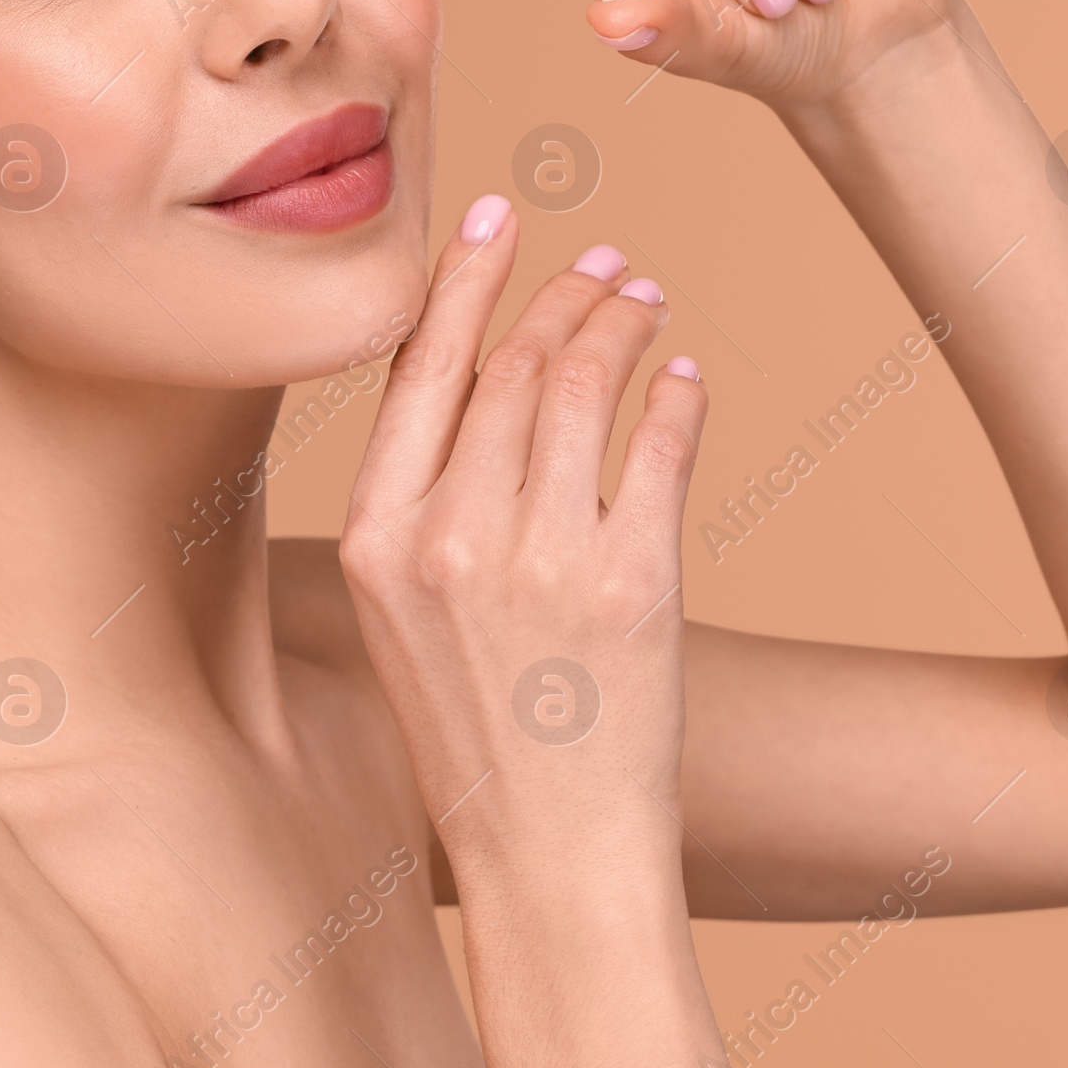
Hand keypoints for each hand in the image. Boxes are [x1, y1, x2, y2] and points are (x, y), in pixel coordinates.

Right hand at [340, 203, 706, 877]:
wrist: (550, 851)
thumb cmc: (479, 734)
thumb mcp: (409, 616)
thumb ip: (424, 504)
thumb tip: (479, 375)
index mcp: (381, 542)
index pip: (420, 373)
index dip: (463, 282)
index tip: (496, 217)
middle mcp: (451, 540)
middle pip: (510, 367)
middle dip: (561, 297)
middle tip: (603, 263)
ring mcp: (542, 560)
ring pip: (583, 386)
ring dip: (622, 325)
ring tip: (646, 299)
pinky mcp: (632, 583)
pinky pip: (662, 446)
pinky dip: (678, 396)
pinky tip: (686, 377)